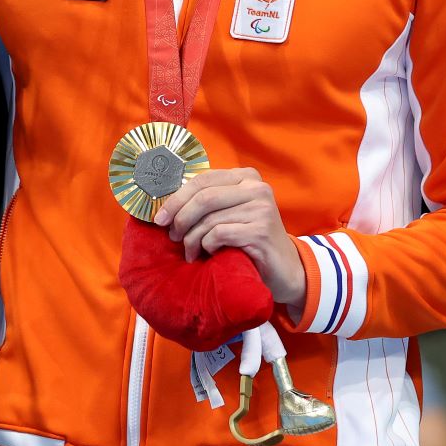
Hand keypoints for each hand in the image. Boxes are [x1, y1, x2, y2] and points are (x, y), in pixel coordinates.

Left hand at [153, 169, 306, 311]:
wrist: (286, 268)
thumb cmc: (251, 239)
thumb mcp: (231, 212)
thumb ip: (209, 202)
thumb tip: (168, 206)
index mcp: (246, 176)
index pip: (202, 179)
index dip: (176, 198)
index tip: (159, 218)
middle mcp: (257, 187)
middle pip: (203, 197)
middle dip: (180, 218)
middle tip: (171, 236)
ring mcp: (261, 208)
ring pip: (209, 219)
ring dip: (192, 239)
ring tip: (190, 252)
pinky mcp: (261, 231)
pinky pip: (219, 234)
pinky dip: (207, 246)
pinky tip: (209, 254)